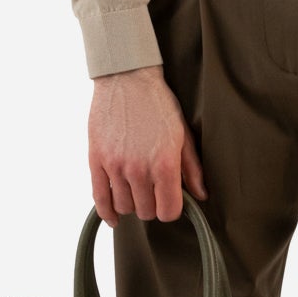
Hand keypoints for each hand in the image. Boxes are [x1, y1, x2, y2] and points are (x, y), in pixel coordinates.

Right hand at [88, 65, 208, 228]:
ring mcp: (115, 166)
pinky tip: (114, 217)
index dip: (171, 210)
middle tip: (153, 192)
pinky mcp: (96, 160)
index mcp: (165, 164)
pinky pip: (99, 198)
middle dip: (152, 205)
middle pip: (146, 212)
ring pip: (124, 206)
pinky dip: (107, 212)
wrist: (127, 78)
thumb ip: (192, 168)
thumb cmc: (158, 104)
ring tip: (136, 190)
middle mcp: (140, 169)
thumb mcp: (182, 133)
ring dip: (132, 203)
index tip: (170, 200)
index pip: (168, 211)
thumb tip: (201, 195)